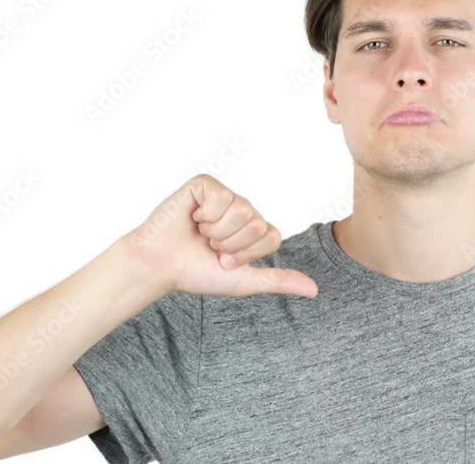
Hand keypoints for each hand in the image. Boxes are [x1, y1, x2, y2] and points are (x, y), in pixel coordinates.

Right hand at [125, 174, 317, 298]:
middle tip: (209, 246)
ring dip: (216, 231)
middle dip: (230, 243)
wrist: (159, 265)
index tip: (225, 260)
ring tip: (200, 233)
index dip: (246, 254)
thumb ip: (278, 280)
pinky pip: (220, 198)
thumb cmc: (196, 272)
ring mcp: (225, 195)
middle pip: (257, 223)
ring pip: (241, 210)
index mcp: (254, 229)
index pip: (272, 237)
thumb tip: (315, 291)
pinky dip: (204, 215)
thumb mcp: (243, 281)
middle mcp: (243, 209)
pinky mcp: (205, 184)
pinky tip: (192, 218)